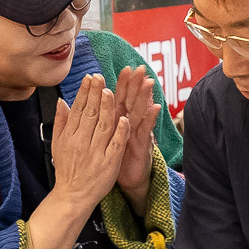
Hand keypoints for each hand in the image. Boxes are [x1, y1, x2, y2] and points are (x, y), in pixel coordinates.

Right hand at [49, 73, 128, 207]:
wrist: (72, 196)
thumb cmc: (67, 169)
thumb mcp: (57, 145)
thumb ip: (60, 122)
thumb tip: (61, 101)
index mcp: (69, 136)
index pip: (77, 109)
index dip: (84, 92)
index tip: (90, 78)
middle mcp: (81, 142)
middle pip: (89, 114)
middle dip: (95, 94)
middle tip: (100, 77)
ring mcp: (95, 153)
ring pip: (102, 126)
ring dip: (107, 108)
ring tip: (110, 91)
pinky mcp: (108, 163)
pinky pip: (115, 144)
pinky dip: (120, 131)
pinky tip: (124, 118)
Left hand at [113, 65, 155, 218]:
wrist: (127, 180)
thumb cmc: (114, 157)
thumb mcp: (105, 138)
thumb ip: (100, 120)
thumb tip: (92, 104)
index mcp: (118, 121)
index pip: (120, 99)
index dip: (123, 84)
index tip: (125, 68)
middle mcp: (130, 124)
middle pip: (133, 101)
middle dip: (136, 84)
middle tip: (140, 68)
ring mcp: (138, 134)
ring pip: (141, 112)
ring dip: (145, 97)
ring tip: (149, 82)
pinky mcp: (142, 146)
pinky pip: (146, 131)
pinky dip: (151, 119)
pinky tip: (156, 107)